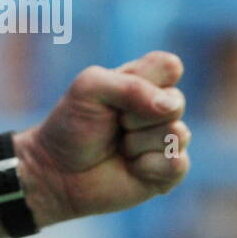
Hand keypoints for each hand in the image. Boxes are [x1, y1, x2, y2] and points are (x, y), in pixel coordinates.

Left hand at [19, 51, 190, 223]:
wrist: (58, 170)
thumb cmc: (72, 123)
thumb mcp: (89, 89)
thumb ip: (130, 87)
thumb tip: (171, 106)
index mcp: (144, 80)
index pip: (169, 66)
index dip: (145, 80)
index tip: (115, 94)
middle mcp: (161, 108)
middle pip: (176, 102)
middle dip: (135, 115)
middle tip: (113, 124)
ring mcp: (168, 139)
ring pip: (177, 133)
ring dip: (137, 142)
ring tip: (120, 146)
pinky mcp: (170, 171)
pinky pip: (177, 163)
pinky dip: (147, 166)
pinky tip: (132, 167)